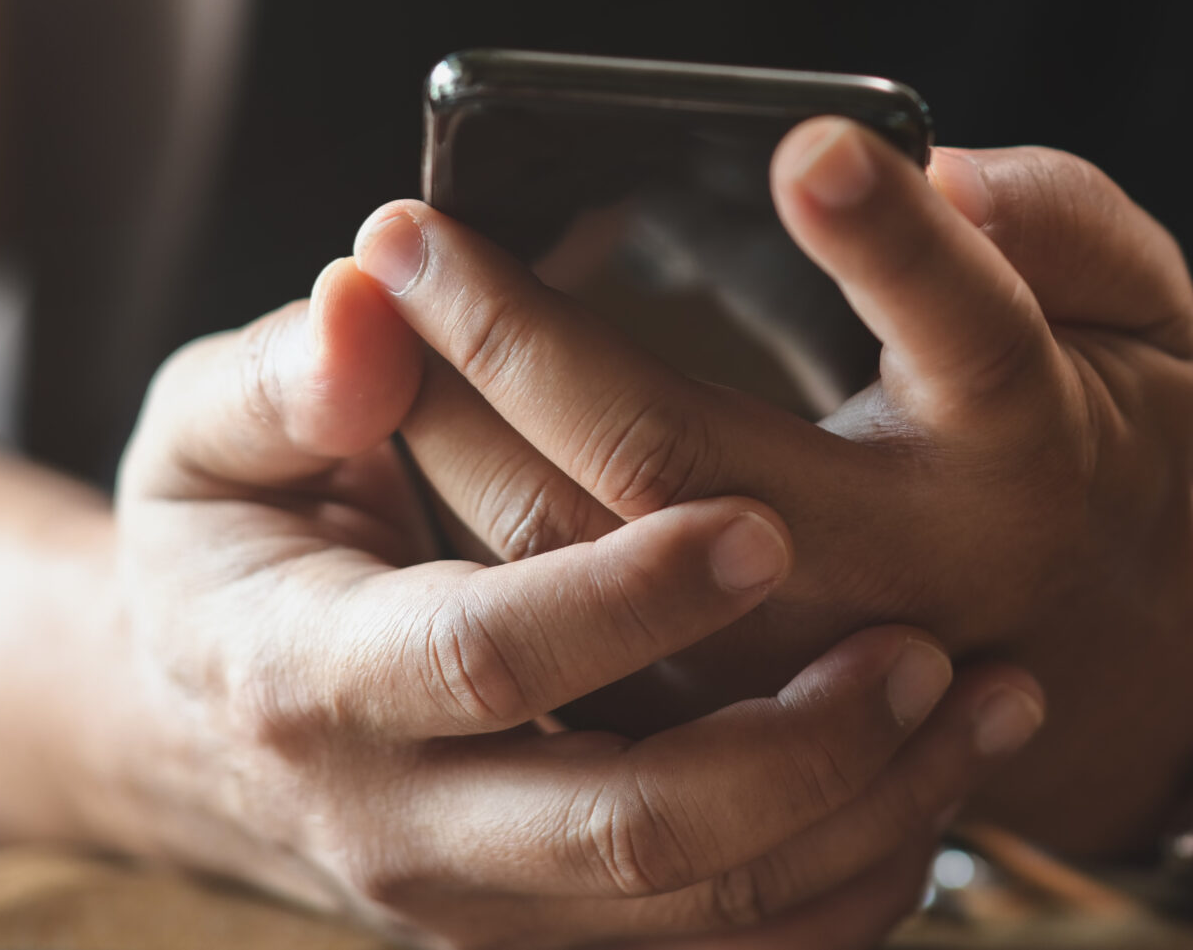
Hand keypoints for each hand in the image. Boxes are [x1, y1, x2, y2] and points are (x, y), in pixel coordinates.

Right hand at [110, 256, 1046, 947]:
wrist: (202, 720)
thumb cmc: (229, 538)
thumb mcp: (208, 434)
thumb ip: (287, 372)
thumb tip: (369, 306)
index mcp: (310, 680)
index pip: (488, 661)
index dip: (625, 600)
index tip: (763, 524)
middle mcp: (400, 826)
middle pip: (628, 833)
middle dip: (799, 748)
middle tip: (931, 644)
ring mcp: (486, 907)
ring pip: (704, 912)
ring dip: (866, 817)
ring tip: (990, 695)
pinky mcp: (557, 938)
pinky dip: (850, 889)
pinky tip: (943, 786)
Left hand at [359, 120, 1192, 853]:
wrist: (1083, 646)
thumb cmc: (1090, 421)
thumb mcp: (1141, 309)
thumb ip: (1063, 224)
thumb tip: (945, 168)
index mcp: (1026, 449)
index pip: (969, 336)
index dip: (892, 242)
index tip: (803, 146)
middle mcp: (901, 570)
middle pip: (680, 459)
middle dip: (522, 336)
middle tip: (405, 230)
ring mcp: (789, 662)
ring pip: (583, 557)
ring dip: (457, 427)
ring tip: (377, 300)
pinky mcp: (720, 716)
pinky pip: (558, 632)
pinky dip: (466, 512)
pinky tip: (405, 418)